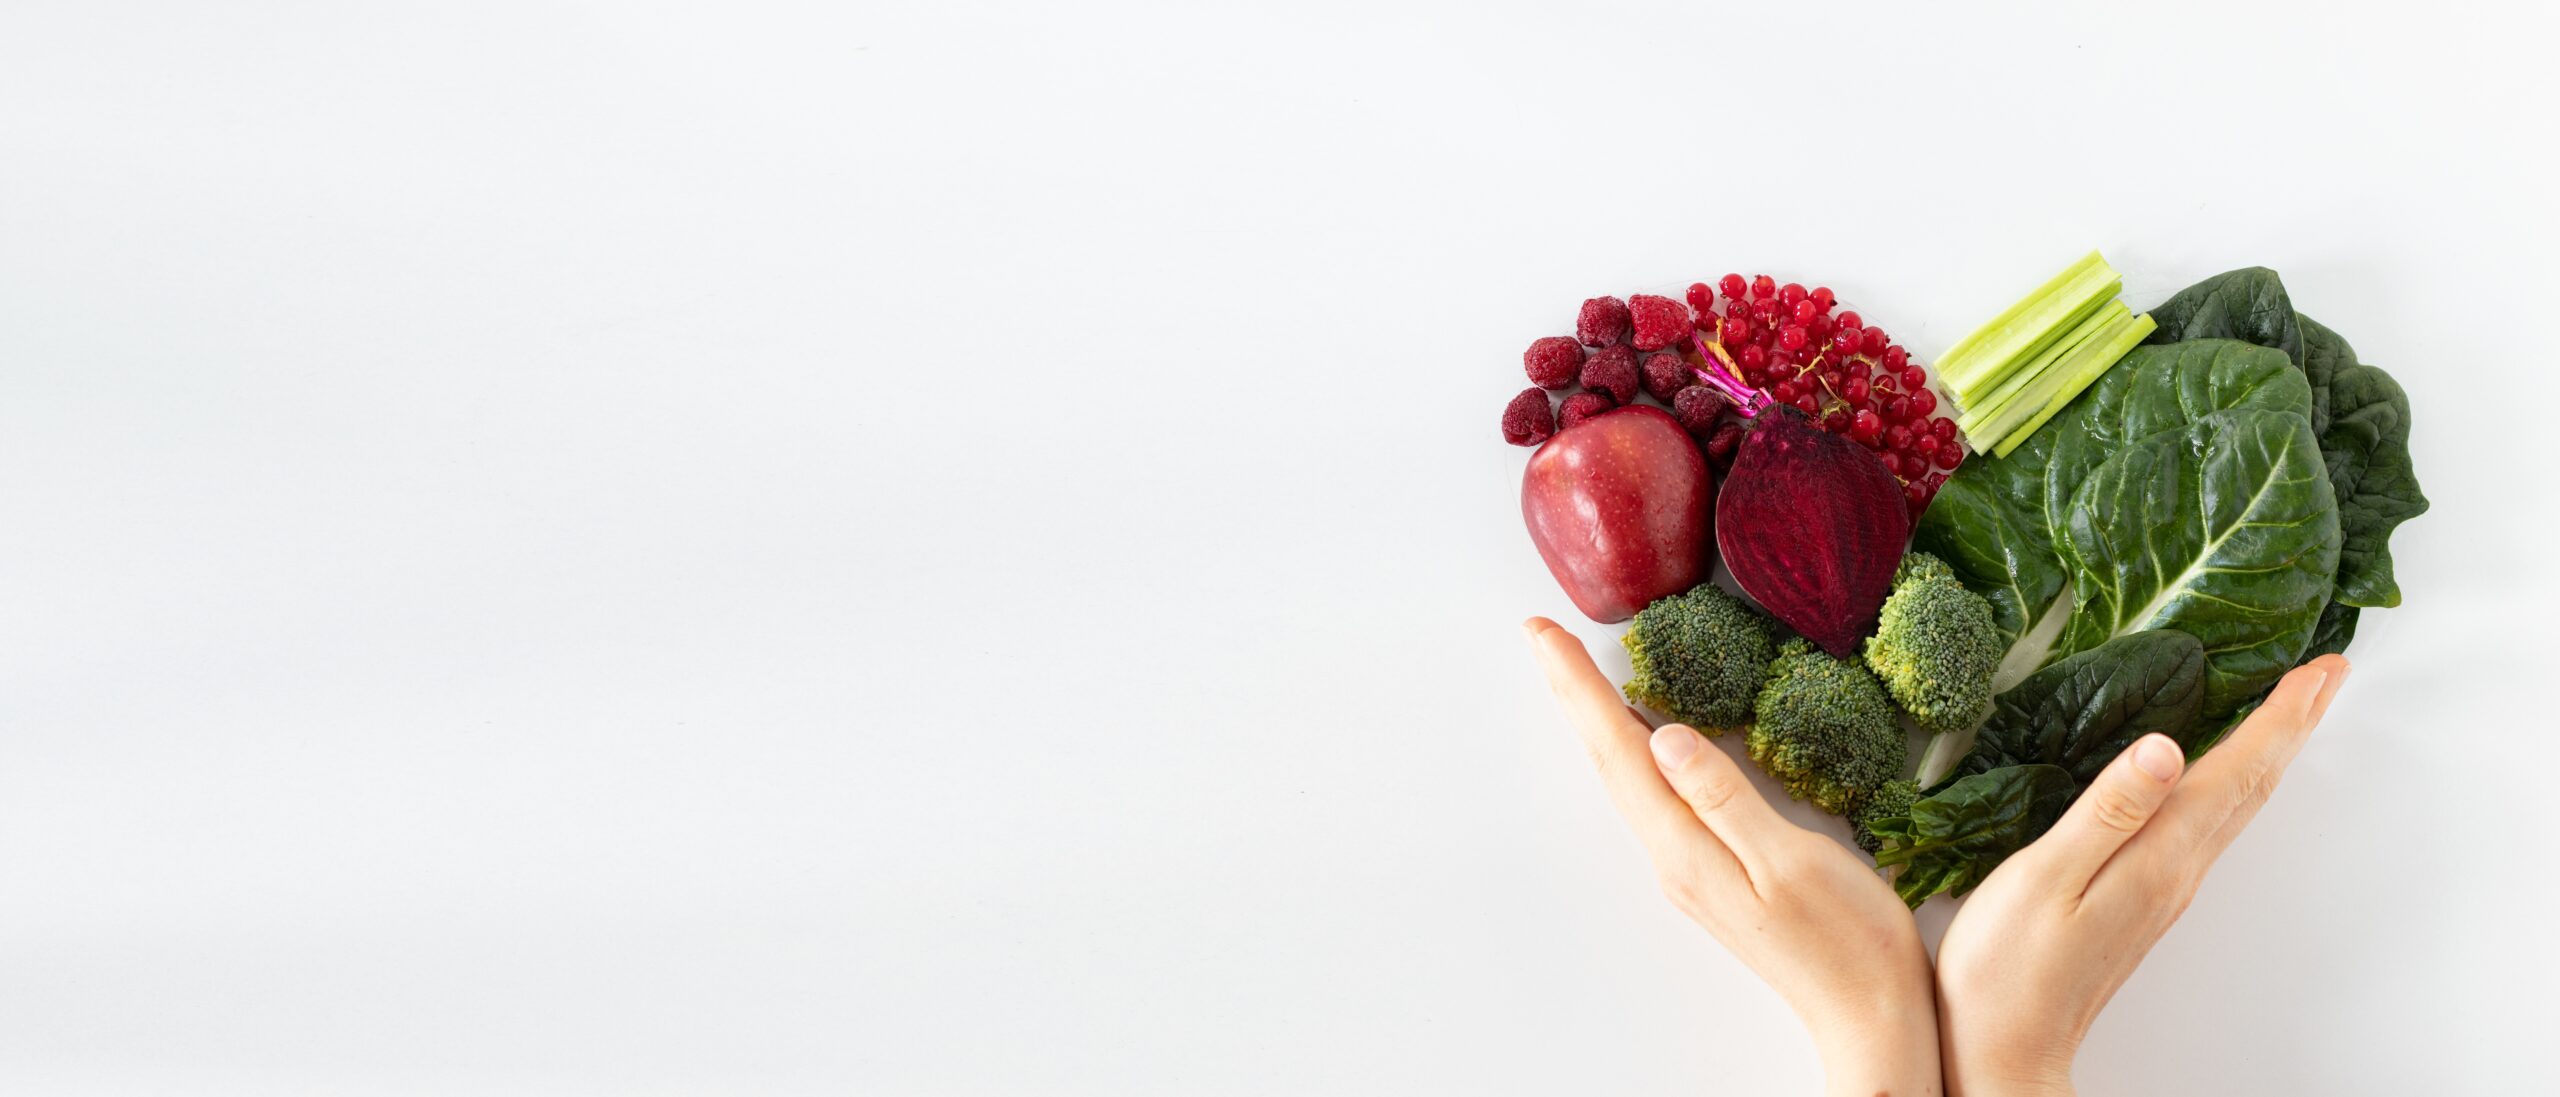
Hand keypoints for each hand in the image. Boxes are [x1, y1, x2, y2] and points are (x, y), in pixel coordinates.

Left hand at [1526, 617, 1940, 1096]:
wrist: (1867, 1013)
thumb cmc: (1847, 940)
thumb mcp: (1791, 860)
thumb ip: (1725, 798)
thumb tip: (1666, 738)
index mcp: (1685, 848)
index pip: (1619, 752)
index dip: (1581, 688)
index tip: (1544, 635)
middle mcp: (1672, 856)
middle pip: (1609, 760)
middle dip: (1572, 694)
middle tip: (1540, 635)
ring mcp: (1688, 866)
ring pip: (1627, 777)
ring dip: (1597, 720)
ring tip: (1571, 672)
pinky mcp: (1709, 869)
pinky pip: (1655, 796)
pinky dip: (1634, 751)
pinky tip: (1641, 736)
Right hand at [1932, 655, 2351, 1096]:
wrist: (2005, 1048)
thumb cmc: (2009, 969)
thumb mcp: (2045, 877)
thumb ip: (2107, 810)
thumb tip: (2165, 748)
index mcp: (2158, 857)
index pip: (2236, 773)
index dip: (2280, 717)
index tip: (2320, 669)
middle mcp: (2177, 872)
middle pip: (2253, 787)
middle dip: (2293, 725)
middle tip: (2327, 674)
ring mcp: (2165, 889)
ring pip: (2236, 806)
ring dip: (2269, 753)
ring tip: (2289, 711)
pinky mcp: (2144, 899)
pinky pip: (2207, 825)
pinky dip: (2231, 784)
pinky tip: (2218, 775)